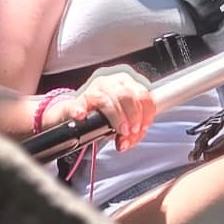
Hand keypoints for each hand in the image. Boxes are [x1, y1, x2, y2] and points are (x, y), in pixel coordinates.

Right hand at [42, 65, 156, 148]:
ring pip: (107, 99)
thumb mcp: (126, 121)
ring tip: (120, 130)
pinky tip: (81, 116)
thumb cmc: (108, 115)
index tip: (142, 127)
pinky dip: (80, 110)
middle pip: (127, 95)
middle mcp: (111, 82)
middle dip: (132, 116)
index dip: (145, 113)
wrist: (82, 113)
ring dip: (116, 117)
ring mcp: (94, 89)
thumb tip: (125, 142)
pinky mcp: (78, 100)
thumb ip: (131, 134)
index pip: (143, 94)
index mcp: (127, 83)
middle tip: (131, 131)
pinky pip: (79, 104)